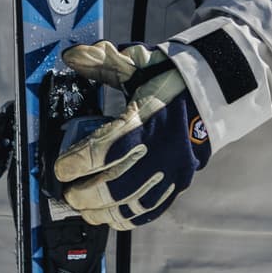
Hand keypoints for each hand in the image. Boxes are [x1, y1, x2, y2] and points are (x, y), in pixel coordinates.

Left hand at [52, 42, 210, 228]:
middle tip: (68, 193)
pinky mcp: (179, 181)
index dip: (76, 163)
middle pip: (115, 184)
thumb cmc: (168, 80)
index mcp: (144, 119)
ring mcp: (171, 169)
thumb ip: (103, 61)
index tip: (60, 168)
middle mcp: (158, 148)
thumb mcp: (137, 63)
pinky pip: (151, 209)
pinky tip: (110, 217)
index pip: (103, 149)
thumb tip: (71, 55)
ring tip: (84, 209)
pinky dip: (127, 218)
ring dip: (102, 211)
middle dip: (86, 194)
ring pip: (132, 202)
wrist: (211, 95)